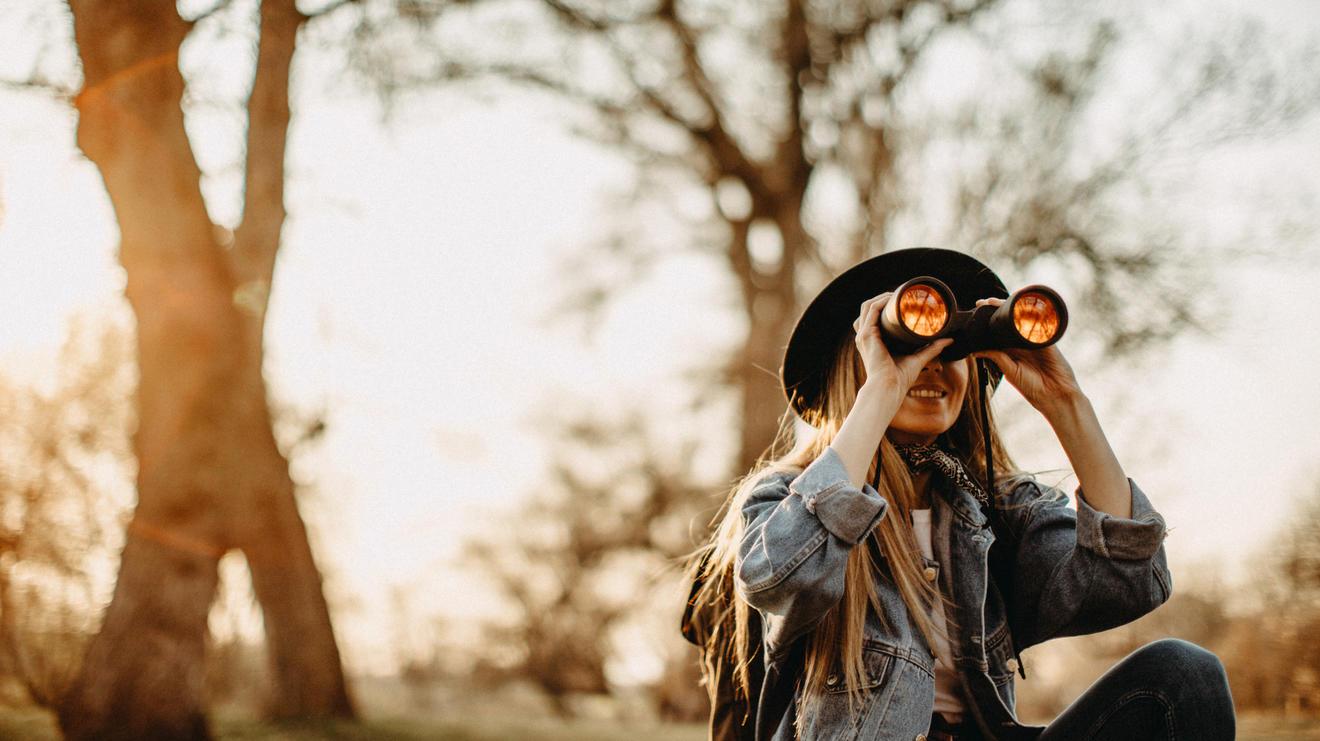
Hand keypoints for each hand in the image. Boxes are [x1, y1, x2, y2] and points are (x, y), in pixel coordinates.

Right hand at [852, 292, 952, 406]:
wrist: (889, 387)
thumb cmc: (900, 378)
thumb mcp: (919, 358)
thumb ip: (932, 348)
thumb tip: (949, 340)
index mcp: (874, 342)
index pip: (874, 318)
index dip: (886, 306)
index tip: (902, 301)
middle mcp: (866, 337)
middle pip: (869, 309)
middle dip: (883, 298)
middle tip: (901, 295)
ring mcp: (864, 335)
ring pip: (867, 306)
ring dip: (881, 297)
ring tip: (896, 293)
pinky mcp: (867, 335)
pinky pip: (871, 310)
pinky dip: (880, 301)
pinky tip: (891, 297)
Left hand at [971, 297, 1082, 416]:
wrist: (1054, 394)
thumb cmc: (1031, 386)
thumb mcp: (1010, 370)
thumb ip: (995, 357)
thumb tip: (974, 350)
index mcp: (1011, 349)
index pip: (997, 331)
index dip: (988, 321)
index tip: (976, 311)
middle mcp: (1021, 342)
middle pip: (1008, 321)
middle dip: (996, 310)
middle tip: (982, 302)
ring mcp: (1034, 338)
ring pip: (1021, 318)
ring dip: (1010, 308)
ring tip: (996, 301)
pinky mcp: (1046, 338)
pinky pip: (1038, 322)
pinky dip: (1030, 313)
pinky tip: (1019, 306)